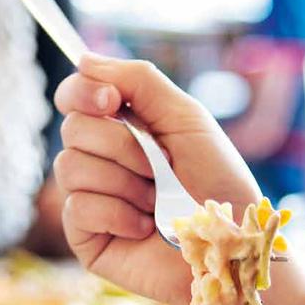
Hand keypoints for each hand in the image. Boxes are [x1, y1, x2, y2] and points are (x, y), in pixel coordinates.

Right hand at [53, 54, 259, 304]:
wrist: (233, 245)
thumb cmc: (218, 182)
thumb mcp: (186, 118)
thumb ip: (139, 82)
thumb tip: (83, 59)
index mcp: (121, 126)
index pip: (74, 95)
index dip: (83, 92)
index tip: (110, 100)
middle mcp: (100, 159)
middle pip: (73, 128)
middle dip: (123, 146)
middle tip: (160, 167)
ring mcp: (90, 197)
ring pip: (71, 167)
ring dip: (125, 183)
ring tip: (158, 201)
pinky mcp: (86, 236)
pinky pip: (78, 208)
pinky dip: (119, 214)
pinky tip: (146, 227)